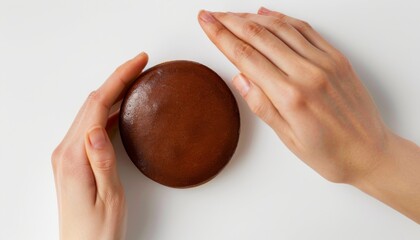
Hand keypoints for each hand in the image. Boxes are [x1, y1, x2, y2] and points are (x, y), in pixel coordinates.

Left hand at [51, 52, 148, 238]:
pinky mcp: (74, 160)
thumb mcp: (108, 197)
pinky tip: (121, 110)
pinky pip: (91, 126)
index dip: (118, 79)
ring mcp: (69, 155)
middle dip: (117, 79)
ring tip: (135, 81)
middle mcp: (67, 151)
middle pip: (92, 102)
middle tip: (140, 64)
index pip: (97, 105)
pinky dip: (107, 112)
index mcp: (74, 157)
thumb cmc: (98, 230)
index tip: (138, 62)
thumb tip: (97, 129)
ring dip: (112, 92)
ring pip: (91, 111)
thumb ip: (102, 162)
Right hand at [198, 8, 386, 181]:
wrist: (370, 153)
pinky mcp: (336, 58)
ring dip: (252, 17)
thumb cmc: (330, 153)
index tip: (206, 23)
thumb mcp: (288, 138)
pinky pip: (305, 30)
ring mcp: (324, 62)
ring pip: (280, 28)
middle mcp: (307, 73)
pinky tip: (267, 14)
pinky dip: (283, 18)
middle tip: (211, 14)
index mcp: (290, 97)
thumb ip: (262, 105)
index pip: (246, 57)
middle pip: (259, 37)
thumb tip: (240, 77)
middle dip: (230, 21)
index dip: (221, 36)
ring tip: (232, 14)